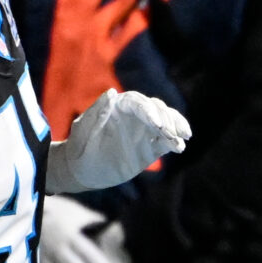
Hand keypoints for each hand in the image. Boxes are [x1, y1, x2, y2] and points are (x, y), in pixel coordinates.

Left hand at [45, 89, 190, 193]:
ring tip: (182, 138)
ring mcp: (145, 131)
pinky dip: (174, 143)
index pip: (139, 103)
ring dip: (175, 128)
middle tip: (171, 133)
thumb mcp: (83, 128)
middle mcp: (135, 115)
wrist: (81, 169)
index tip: (156, 124)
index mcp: (120, 106)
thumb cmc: (79, 145)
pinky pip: (166, 142)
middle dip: (167, 120)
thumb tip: (112, 93)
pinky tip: (179, 147)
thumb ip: (98, 111)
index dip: (150, 111)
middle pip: (158, 110)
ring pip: (166, 123)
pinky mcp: (150, 148)